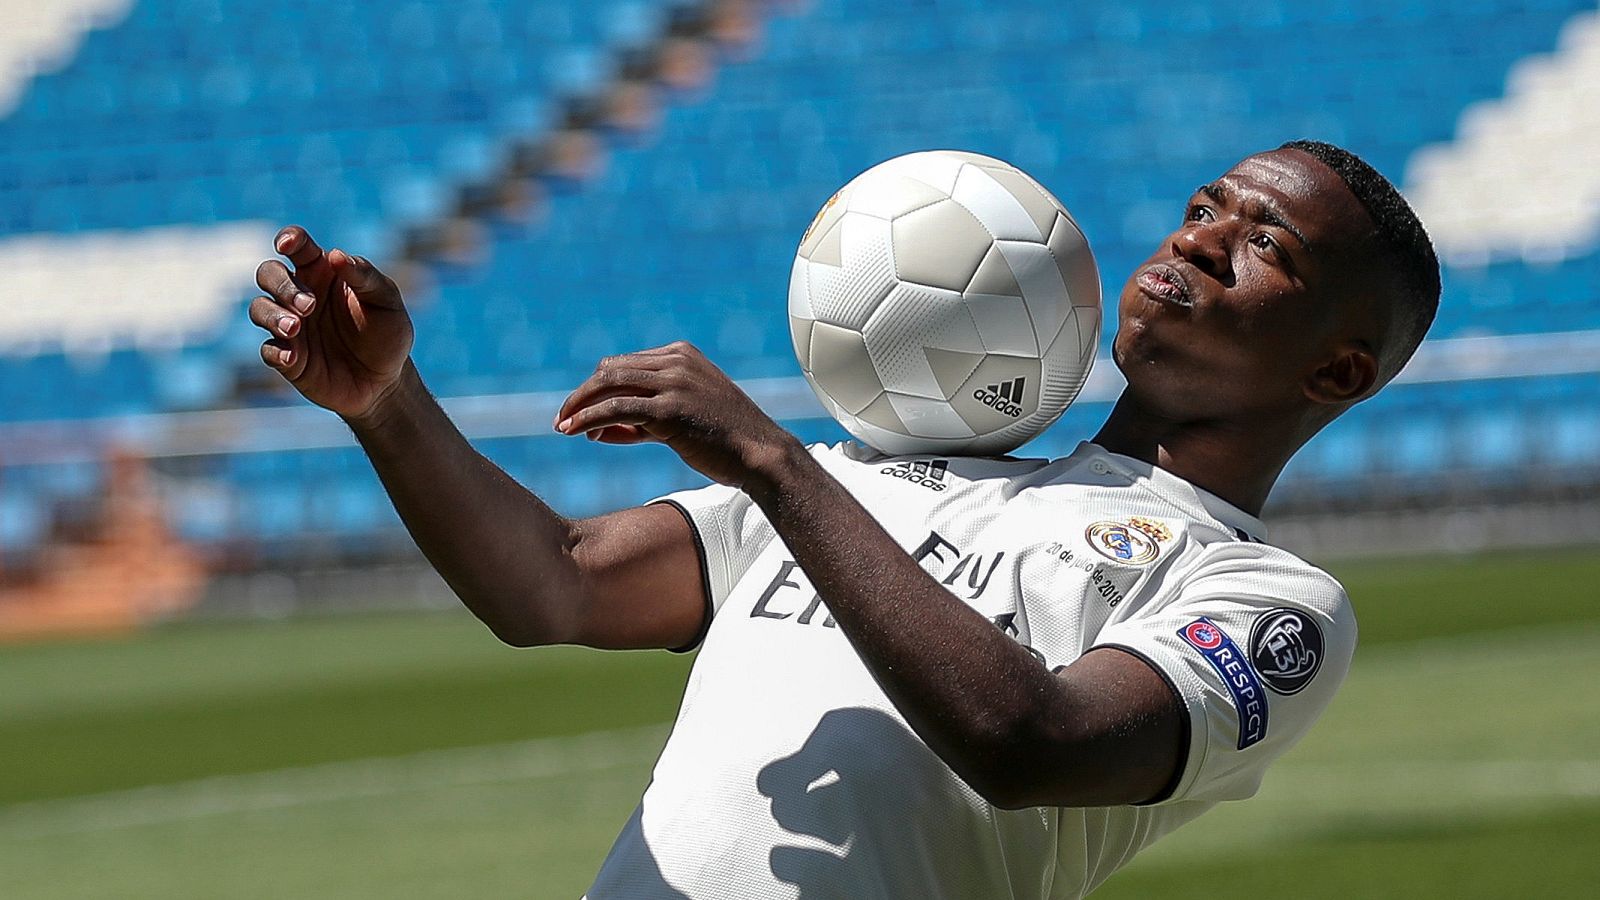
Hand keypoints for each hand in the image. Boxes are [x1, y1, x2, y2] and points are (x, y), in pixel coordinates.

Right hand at [249, 226, 414, 421]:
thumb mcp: (387, 302)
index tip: (287, 244)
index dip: (288, 239)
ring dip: (272, 315)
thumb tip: (335, 255)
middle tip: (310, 306)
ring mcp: (291, 327)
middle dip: (282, 285)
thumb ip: (365, 277)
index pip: (298, 246)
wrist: (387, 382)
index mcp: (324, 273)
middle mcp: (300, 295)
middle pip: (268, 273)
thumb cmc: (388, 333)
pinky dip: (276, 351)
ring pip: (259, 308)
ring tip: (295, 328)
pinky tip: (292, 358)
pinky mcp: (288, 358)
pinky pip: (268, 350)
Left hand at [555, 342, 801, 488]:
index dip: (599, 389)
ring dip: (579, 406)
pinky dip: (589, 419)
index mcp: (681, 354)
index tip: (583, 414)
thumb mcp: (685, 417)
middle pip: (610, 369)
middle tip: (562, 419)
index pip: (624, 364)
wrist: (761, 455)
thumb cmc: (726, 441)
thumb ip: (646, 417)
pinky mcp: (669, 409)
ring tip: (561, 426)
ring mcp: (674, 382)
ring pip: (608, 385)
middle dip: (582, 394)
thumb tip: (602, 429)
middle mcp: (676, 361)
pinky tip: (575, 432)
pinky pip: (616, 409)